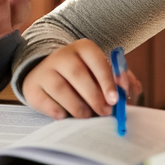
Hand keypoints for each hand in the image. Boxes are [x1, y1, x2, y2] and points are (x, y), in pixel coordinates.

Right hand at [23, 39, 144, 118]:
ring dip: (78, 107)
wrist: (49, 73)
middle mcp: (62, 55)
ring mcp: (44, 70)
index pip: (96, 61)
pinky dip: (57, 111)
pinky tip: (65, 115)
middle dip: (94, 97)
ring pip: (61, 89)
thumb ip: (120, 80)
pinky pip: (44, 101)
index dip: (107, 80)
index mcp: (83, 48)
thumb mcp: (102, 72)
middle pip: (78, 75)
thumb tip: (132, 88)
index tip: (115, 99)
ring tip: (87, 116)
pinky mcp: (32, 86)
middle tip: (105, 112)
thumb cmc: (84, 76)